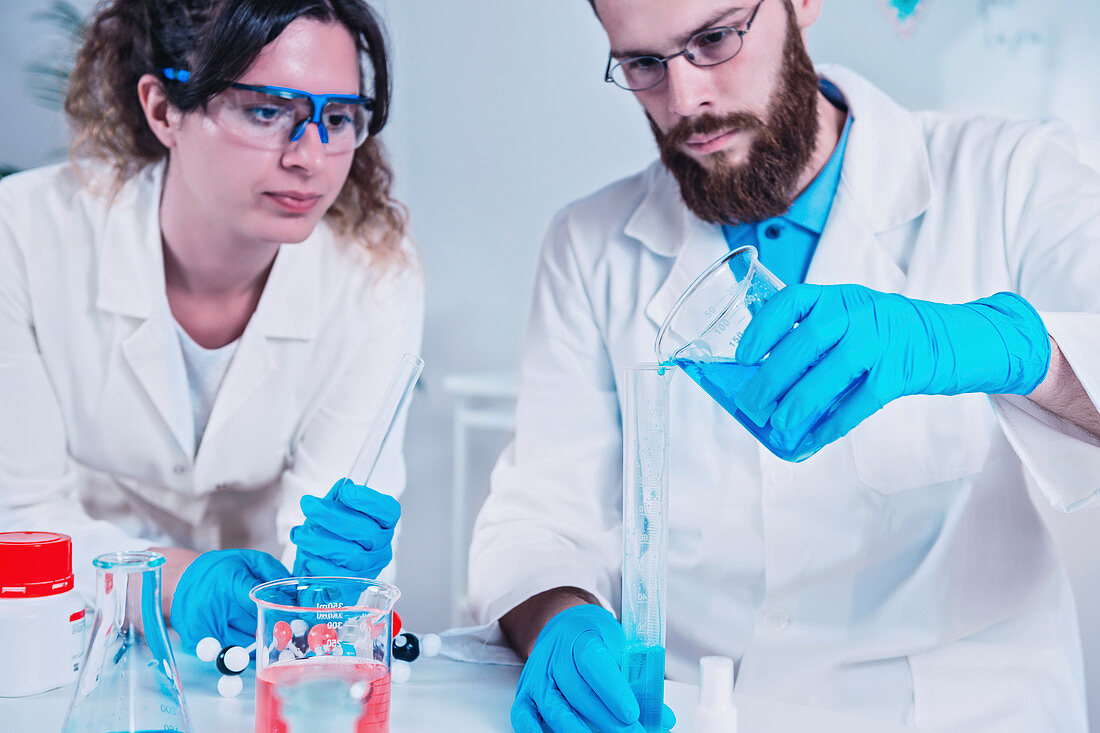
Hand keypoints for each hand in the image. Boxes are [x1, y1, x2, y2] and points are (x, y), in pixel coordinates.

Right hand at [170, 549, 290, 651]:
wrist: (183, 578)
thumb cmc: (222, 569)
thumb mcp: (250, 559)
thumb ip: (274, 573)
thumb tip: (294, 595)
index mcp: (228, 583)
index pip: (259, 605)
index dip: (277, 613)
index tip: (292, 617)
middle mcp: (213, 608)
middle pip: (253, 629)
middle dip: (270, 630)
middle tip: (284, 631)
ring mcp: (202, 628)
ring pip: (242, 647)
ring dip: (257, 645)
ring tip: (264, 636)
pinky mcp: (194, 643)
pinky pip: (226, 655)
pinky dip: (239, 652)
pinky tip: (244, 641)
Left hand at [291, 478, 400, 577]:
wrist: (316, 572)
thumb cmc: (327, 538)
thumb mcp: (330, 513)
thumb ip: (337, 499)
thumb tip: (343, 486)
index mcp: (383, 526)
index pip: (389, 511)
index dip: (370, 501)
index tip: (345, 492)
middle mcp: (381, 549)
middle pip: (368, 532)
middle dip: (334, 517)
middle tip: (308, 505)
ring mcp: (369, 571)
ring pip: (352, 555)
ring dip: (321, 542)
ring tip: (298, 534)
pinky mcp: (353, 590)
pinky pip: (340, 578)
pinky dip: (322, 565)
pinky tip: (308, 558)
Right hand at [511, 604, 674, 732]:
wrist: (565, 628)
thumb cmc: (596, 640)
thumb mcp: (621, 648)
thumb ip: (638, 682)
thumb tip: (663, 718)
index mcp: (582, 637)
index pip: (595, 663)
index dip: (613, 690)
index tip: (632, 713)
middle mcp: (555, 656)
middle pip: (579, 693)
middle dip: (608, 722)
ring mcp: (537, 676)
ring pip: (554, 709)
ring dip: (579, 731)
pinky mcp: (525, 693)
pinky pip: (523, 718)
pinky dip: (536, 732)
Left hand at [734, 285, 1050, 452]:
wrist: (951, 338)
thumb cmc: (886, 333)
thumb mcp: (851, 317)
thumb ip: (814, 336)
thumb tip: (761, 378)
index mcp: (839, 297)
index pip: (792, 300)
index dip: (763, 327)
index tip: (742, 354)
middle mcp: (859, 312)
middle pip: (806, 340)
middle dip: (773, 376)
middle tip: (750, 403)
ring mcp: (882, 341)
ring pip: (832, 371)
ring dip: (800, 401)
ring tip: (777, 424)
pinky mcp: (901, 372)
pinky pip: (861, 401)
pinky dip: (833, 423)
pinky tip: (812, 440)